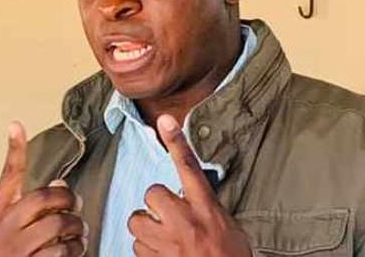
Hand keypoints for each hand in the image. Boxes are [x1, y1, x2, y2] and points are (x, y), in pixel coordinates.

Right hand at [0, 121, 87, 256]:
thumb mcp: (9, 230)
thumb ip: (31, 207)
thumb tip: (61, 184)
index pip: (7, 177)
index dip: (13, 150)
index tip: (16, 124)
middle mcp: (3, 230)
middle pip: (45, 199)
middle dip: (68, 201)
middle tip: (76, 206)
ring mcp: (16, 251)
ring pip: (60, 226)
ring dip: (77, 230)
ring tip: (78, 233)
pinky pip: (64, 251)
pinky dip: (76, 250)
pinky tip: (73, 250)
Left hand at [127, 114, 250, 256]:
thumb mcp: (226, 226)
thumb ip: (203, 206)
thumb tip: (185, 193)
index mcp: (206, 209)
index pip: (190, 168)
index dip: (176, 143)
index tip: (165, 120)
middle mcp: (185, 222)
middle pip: (153, 193)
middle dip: (157, 205)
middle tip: (170, 217)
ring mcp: (168, 243)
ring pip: (138, 221)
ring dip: (148, 229)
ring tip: (165, 239)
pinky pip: (137, 247)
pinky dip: (147, 250)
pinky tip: (163, 255)